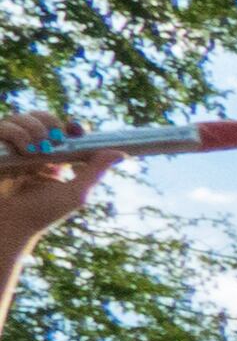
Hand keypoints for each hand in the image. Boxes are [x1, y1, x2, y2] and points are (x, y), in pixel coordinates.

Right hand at [0, 117, 121, 257]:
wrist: (12, 223)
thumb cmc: (44, 212)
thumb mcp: (76, 192)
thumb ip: (95, 171)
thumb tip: (122, 154)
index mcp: (55, 157)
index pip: (63, 129)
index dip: (71, 125)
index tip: (76, 129)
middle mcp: (33, 148)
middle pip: (41, 116)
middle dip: (50, 122)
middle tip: (54, 140)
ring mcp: (13, 147)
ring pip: (22, 118)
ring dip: (33, 128)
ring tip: (37, 149)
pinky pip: (4, 127)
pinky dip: (15, 134)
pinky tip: (25, 150)